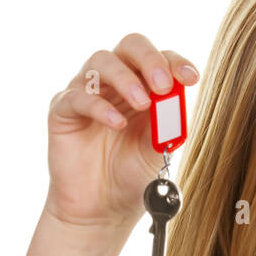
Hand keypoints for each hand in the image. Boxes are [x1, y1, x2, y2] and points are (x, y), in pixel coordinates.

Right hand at [45, 33, 199, 229]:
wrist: (102, 210)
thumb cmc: (131, 175)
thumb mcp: (159, 148)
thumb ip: (168, 121)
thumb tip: (178, 93)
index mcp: (144, 86)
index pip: (160, 58)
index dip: (176, 62)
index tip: (191, 78)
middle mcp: (115, 82)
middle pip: (130, 46)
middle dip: (149, 60)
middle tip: (162, 84)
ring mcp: (87, 92)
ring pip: (101, 61)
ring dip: (125, 79)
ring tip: (141, 104)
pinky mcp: (63, 111)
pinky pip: (78, 96)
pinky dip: (99, 106)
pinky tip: (117, 124)